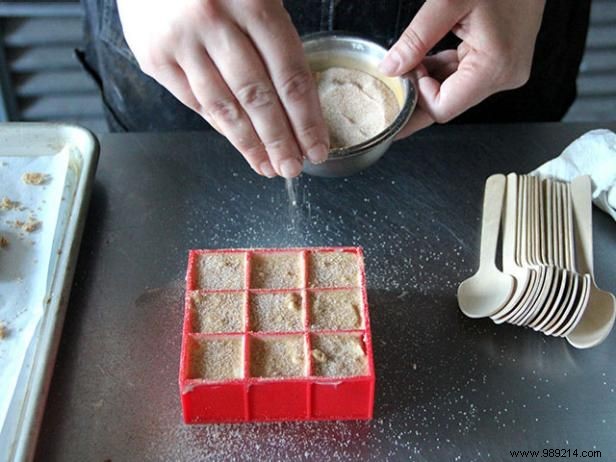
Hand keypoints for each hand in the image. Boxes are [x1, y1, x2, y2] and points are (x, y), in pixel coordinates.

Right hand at [117, 0, 329, 177]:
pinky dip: (219, 126)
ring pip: (224, 107)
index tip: (317, 147)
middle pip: (258, 98)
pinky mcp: (154, 56)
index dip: (306, 118)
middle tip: (293, 168)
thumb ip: (275, 32)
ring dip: (249, 144)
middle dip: (280, 141)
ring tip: (268, 167)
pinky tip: (238, 142)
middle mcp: (215, 22)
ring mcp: (181, 41)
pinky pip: (194, 101)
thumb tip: (297, 96)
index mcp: (253, 1)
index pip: (289, 75)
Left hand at [379, 0, 545, 137]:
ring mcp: (504, 71)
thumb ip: (416, 39)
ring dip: (427, 81)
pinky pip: (462, 77)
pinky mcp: (500, 62)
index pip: (443, 108)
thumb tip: (390, 68)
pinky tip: (422, 59)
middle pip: (448, 104)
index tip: (401, 72)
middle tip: (392, 80)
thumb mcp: (448, 2)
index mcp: (495, 67)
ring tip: (407, 62)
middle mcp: (504, 76)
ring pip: (453, 92)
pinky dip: (440, 71)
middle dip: (418, 93)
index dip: (416, 97)